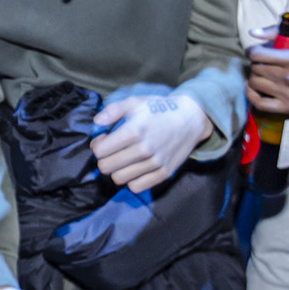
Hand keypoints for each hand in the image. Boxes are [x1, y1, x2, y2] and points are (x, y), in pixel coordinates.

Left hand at [89, 93, 209, 192]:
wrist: (191, 118)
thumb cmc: (160, 109)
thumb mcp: (136, 102)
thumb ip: (113, 110)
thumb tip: (96, 121)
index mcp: (134, 131)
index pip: (100, 151)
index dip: (97, 145)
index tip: (103, 140)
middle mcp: (144, 149)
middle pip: (106, 167)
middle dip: (104, 159)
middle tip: (111, 151)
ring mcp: (155, 163)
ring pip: (119, 179)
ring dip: (116, 170)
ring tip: (123, 159)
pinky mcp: (164, 173)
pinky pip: (136, 187)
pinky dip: (131, 180)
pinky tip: (134, 168)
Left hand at [246, 26, 288, 115]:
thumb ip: (278, 31)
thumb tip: (252, 33)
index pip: (257, 54)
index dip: (251, 51)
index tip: (254, 51)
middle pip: (256, 69)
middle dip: (254, 63)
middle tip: (261, 62)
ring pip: (255, 84)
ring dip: (254, 77)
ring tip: (261, 74)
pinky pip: (260, 103)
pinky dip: (252, 95)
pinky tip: (255, 88)